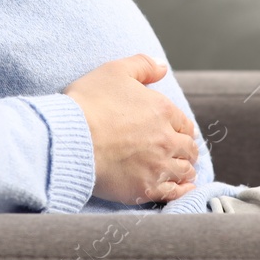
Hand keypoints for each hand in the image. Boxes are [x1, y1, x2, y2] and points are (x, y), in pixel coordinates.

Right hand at [64, 54, 199, 204]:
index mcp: (162, 110)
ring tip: (180, 171)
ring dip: (184, 169)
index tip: (177, 133)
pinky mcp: (145, 188)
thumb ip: (142, 65)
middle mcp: (166, 139)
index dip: (181, 128)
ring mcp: (158, 166)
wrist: (70, 138)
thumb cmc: (89, 103)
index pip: (184, 123)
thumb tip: (162, 67)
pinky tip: (181, 189)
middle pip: (188, 148)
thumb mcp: (115, 71)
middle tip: (180, 153)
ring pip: (184, 171)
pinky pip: (174, 193)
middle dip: (185, 150)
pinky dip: (181, 191)